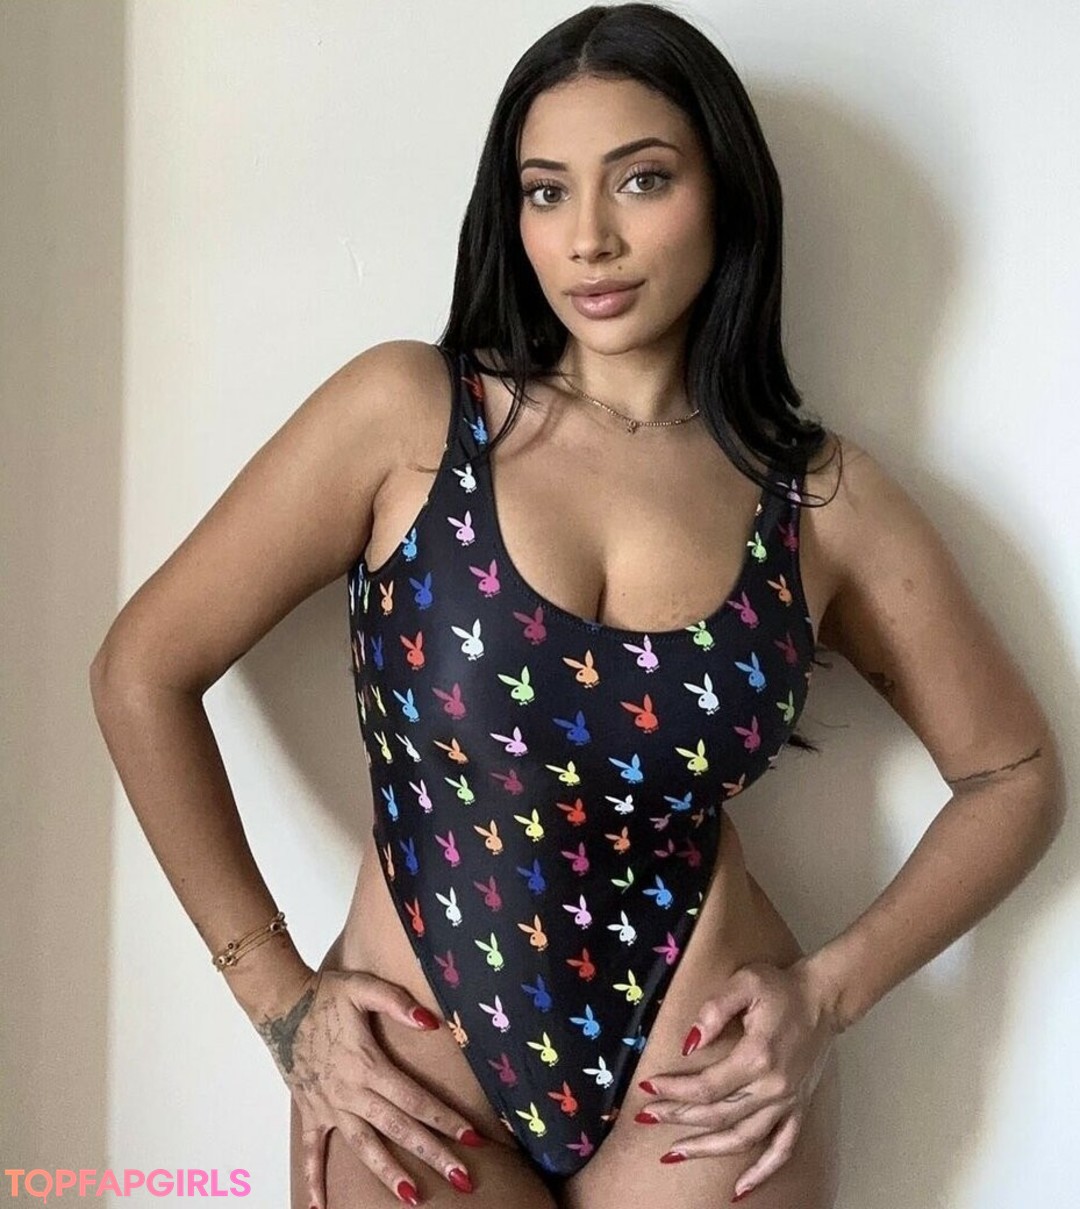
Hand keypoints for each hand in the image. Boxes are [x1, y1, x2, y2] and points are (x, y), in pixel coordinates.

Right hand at [249, 965, 487, 1207]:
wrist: (280, 1004)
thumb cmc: (326, 994)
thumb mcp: (363, 987)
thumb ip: (397, 1002)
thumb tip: (431, 1021)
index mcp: (368, 1064)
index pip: (415, 1098)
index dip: (446, 1118)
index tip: (474, 1138)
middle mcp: (350, 1092)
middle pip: (398, 1129)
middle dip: (432, 1154)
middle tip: (463, 1179)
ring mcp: (329, 1107)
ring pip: (363, 1147)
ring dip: (388, 1173)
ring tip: (413, 1198)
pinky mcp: (310, 1112)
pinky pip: (311, 1152)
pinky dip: (312, 1181)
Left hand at [635, 957, 840, 1200]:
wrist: (823, 997)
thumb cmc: (781, 987)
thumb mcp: (744, 982)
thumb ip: (714, 1010)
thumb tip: (689, 1042)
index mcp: (757, 1057)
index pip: (706, 1086)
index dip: (674, 1091)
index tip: (648, 1088)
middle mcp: (773, 1087)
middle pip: (718, 1114)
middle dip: (678, 1118)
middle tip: (646, 1118)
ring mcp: (787, 1101)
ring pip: (743, 1138)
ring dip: (707, 1149)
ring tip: (674, 1154)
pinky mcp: (798, 1107)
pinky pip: (782, 1149)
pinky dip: (761, 1173)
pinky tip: (740, 1190)